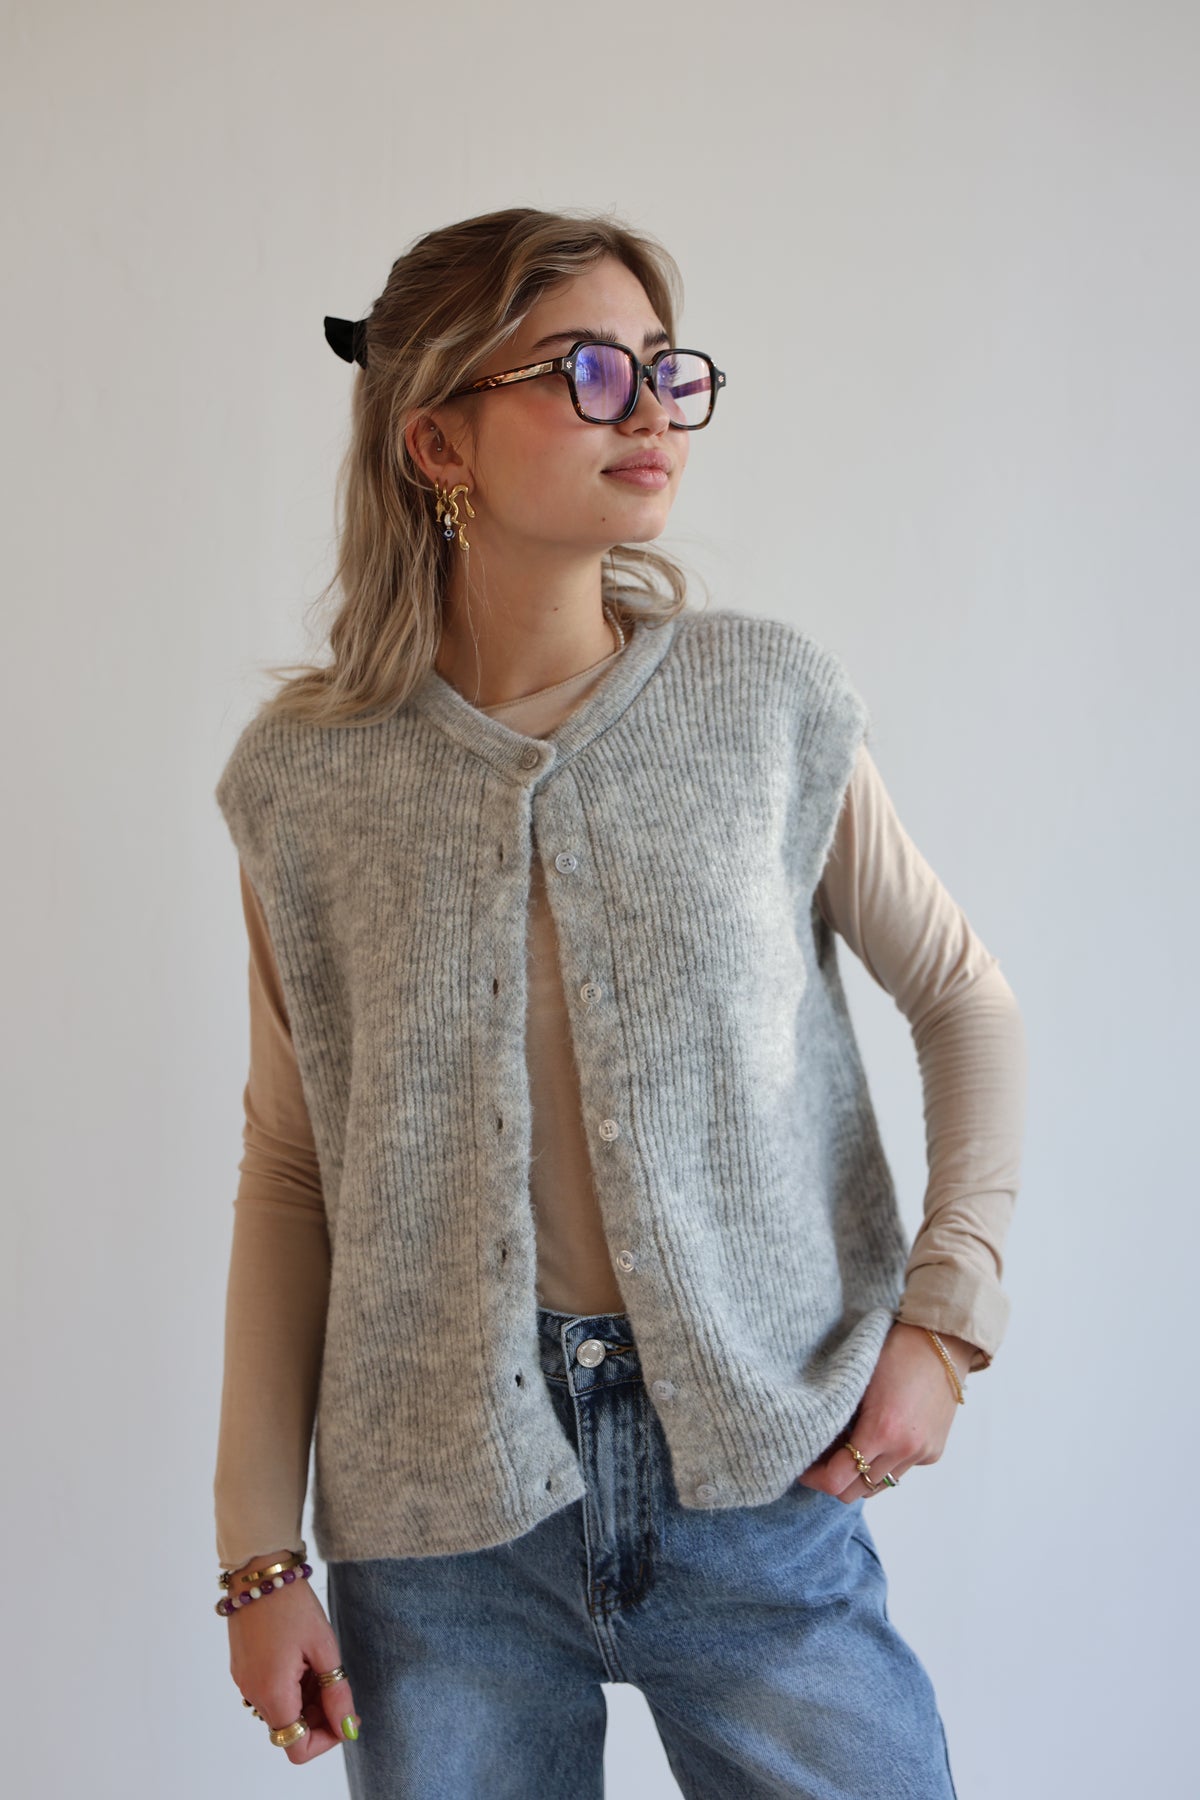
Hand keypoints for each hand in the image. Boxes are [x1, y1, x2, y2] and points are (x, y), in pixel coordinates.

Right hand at [227, 1576, 361, 1764]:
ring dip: (305, 1699)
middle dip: (318, 1716)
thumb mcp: (323, 1647)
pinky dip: (290, 1686)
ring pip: (280, 1710)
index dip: (326, 1740)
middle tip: (338, 1683)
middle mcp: (252, 1694)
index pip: (296, 1748)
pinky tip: (303, 1657)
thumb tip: (348, 1728)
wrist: (259, 1570)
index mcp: (272, 1693)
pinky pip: (269, 1691)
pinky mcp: (242, 1668)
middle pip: (289, 1729)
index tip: (345, 1714)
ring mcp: (244, 1681)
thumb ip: (336, 1692)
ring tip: (319, 1662)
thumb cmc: (293, 1605)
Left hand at [795, 1322, 972, 1501]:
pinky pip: (899, 1471)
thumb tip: (818, 1447)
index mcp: (882, 1431)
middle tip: (819, 1459)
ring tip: (845, 1450)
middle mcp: (905, 1450)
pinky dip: (883, 1463)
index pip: (838, 1480)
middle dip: (834, 1480)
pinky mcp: (934, 1452)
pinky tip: (876, 1439)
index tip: (802, 1466)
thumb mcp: (857, 1383)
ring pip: (878, 1485)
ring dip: (859, 1475)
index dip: (814, 1478)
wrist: (943, 1342)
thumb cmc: (894, 1352)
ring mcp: (922, 1454)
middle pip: (856, 1492)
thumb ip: (840, 1420)